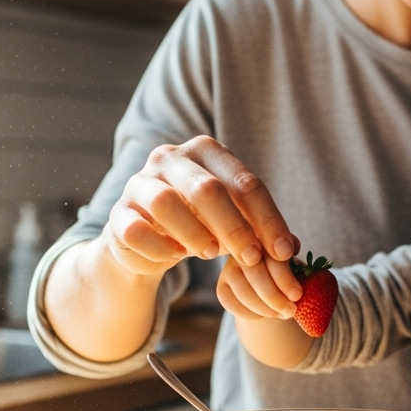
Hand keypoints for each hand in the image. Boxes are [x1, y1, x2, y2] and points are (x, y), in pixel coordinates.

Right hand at [102, 136, 301, 308]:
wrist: (145, 240)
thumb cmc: (200, 224)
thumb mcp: (234, 222)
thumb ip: (261, 231)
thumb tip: (292, 248)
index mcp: (206, 151)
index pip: (244, 182)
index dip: (267, 218)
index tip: (281, 252)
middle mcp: (170, 157)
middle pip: (207, 189)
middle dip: (234, 227)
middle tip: (251, 259)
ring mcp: (139, 182)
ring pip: (166, 203)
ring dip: (194, 233)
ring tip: (209, 255)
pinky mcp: (118, 212)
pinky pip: (136, 229)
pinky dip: (159, 247)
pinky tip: (174, 255)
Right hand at [217, 254, 298, 319]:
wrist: (273, 287)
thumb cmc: (291, 274)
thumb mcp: (300, 268)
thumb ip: (303, 268)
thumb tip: (301, 267)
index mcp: (268, 236)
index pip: (271, 256)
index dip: (284, 277)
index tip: (297, 295)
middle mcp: (245, 247)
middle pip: (255, 273)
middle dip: (275, 296)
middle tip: (291, 311)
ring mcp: (230, 267)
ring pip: (243, 291)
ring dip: (265, 308)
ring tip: (283, 314)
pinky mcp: (222, 286)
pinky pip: (231, 303)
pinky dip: (250, 313)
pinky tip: (265, 314)